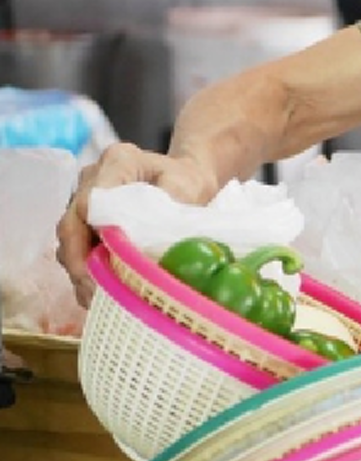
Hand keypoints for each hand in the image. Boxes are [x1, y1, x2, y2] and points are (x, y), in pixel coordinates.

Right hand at [55, 142, 218, 306]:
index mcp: (119, 161)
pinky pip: (78, 250)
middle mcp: (93, 178)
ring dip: (81, 271)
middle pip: (72, 223)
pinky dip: (87, 274)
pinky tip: (101, 296)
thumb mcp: (190, 186)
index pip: (92, 198)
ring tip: (99, 299)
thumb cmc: (189, 180)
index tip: (101, 262)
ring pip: (71, 241)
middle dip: (80, 261)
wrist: (187, 178)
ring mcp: (85, 200)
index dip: (91, 232)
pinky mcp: (87, 222)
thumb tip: (153, 238)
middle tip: (95, 290)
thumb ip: (172, 203)